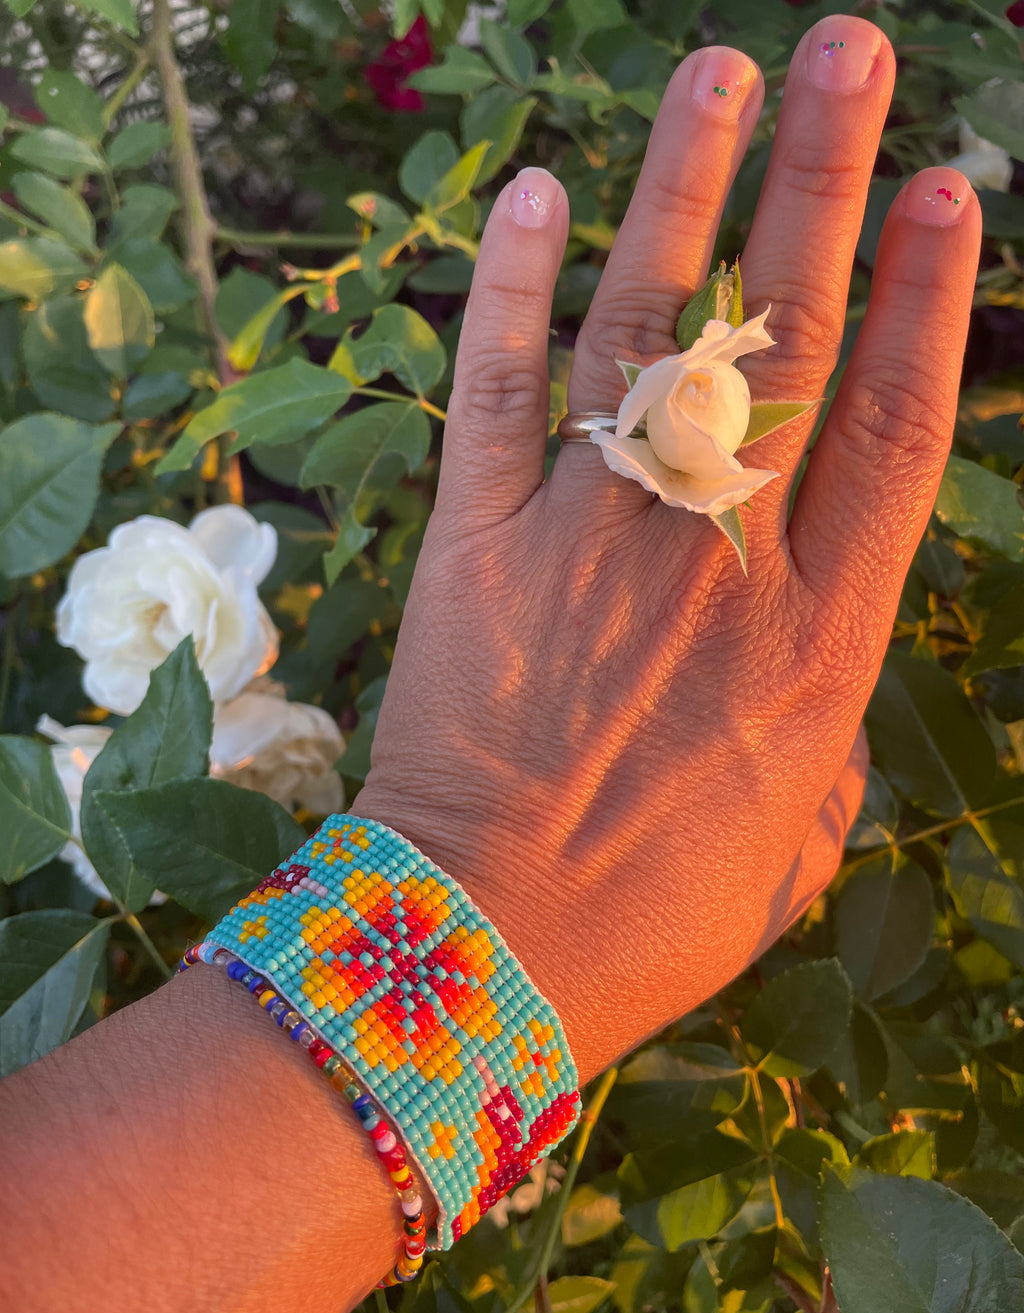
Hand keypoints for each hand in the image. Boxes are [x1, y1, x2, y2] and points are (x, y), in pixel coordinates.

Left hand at [351, 15, 979, 1082]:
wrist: (485, 952)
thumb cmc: (653, 918)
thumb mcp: (791, 851)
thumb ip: (821, 758)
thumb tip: (818, 713)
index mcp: (816, 635)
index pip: (892, 427)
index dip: (925, 298)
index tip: (945, 190)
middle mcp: (714, 556)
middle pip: (789, 341)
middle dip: (825, 184)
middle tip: (852, 54)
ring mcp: (589, 535)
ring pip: (649, 333)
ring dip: (686, 191)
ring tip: (722, 67)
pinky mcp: (474, 544)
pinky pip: (495, 392)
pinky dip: (507, 289)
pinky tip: (532, 192)